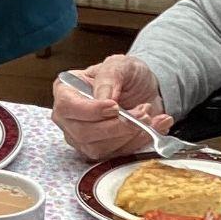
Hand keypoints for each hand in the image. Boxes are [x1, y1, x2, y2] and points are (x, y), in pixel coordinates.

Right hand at [51, 54, 172, 159]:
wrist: (143, 90)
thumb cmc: (126, 74)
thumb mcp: (120, 64)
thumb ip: (110, 77)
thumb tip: (104, 98)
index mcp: (66, 91)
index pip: (67, 107)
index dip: (91, 111)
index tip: (115, 106)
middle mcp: (68, 118)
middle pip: (84, 132)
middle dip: (117, 126)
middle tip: (142, 112)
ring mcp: (81, 138)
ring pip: (99, 148)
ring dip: (129, 134)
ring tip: (147, 115)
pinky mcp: (98, 151)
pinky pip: (115, 155)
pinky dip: (138, 142)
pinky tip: (154, 126)